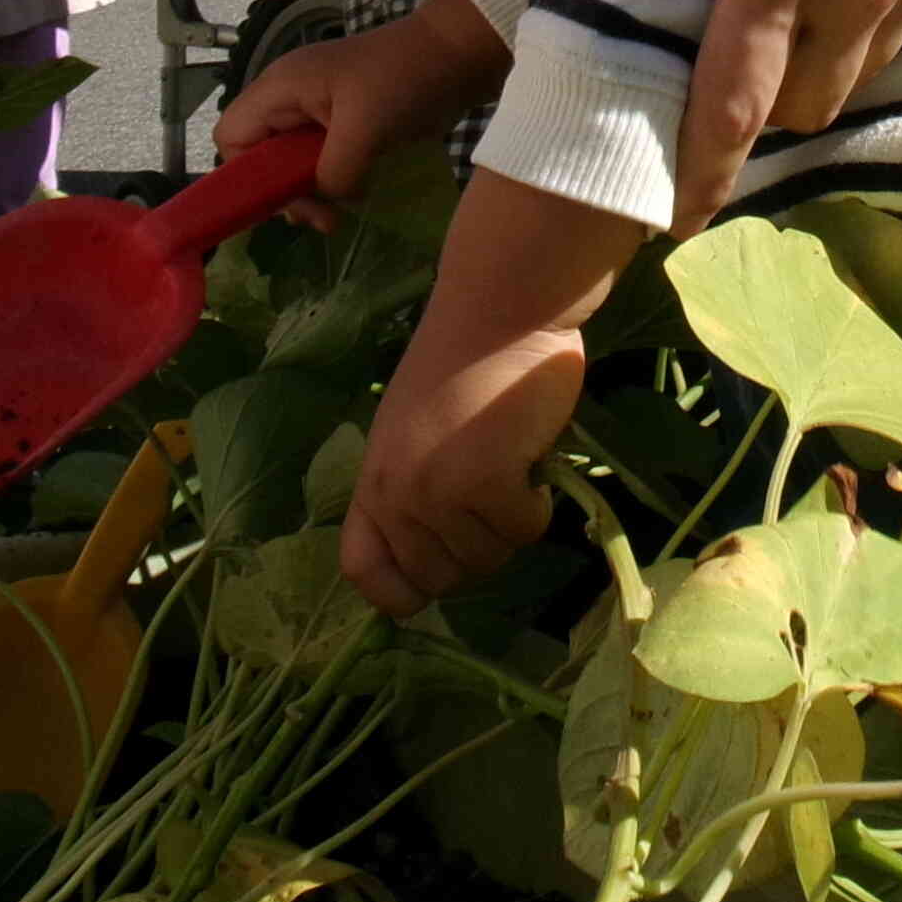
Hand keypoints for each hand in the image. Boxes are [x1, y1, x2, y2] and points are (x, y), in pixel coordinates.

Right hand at [214, 0, 507, 219]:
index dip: (246, 174)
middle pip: (259, 155)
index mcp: (281, 88)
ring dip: (310, 191)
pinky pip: (319, 159)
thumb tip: (329, 198)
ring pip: (289, 162)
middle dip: (283, 192)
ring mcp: (316, 109)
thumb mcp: (366, 127)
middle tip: (324, 218)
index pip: (230, 137)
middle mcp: (290, 97)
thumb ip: (334, 170)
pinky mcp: (343, 121)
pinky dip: (331, 181)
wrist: (458, 52)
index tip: (288, 199)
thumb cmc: (406, 78)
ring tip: (340, 214)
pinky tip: (354, 195)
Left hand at [339, 168, 630, 616]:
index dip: (400, 591)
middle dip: (477, 552)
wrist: (499, 311)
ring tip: (513, 469)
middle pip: (439, 577)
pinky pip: (522, 530)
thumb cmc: (464, 364)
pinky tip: (532, 462)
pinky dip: (538, 506)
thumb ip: (413, 489)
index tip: (439, 573)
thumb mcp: (413, 434)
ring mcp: (436, 493)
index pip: (363, 570)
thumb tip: (444, 553)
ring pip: (487, 559)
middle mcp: (396, 494)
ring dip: (511, 526)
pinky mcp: (485, 484)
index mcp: (372, 481)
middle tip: (496, 502)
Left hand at [591, 0, 901, 231]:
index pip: (732, 98)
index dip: (701, 169)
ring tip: (773, 38)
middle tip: (711, 93)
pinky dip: (855, 34)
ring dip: (809, 77)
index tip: (675, 219)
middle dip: (752, 120)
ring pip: (852, 74)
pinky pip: (894, 30)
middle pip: (797, 107)